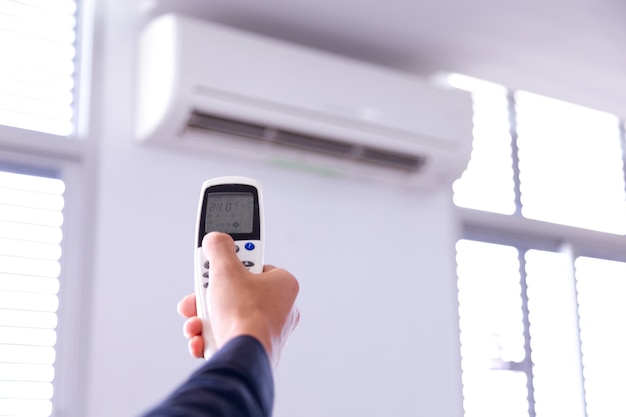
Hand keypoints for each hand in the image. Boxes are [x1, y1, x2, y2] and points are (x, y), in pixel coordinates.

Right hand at [178, 232, 299, 366]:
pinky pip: (228, 338)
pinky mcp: (254, 351)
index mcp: (284, 285)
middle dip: (209, 296)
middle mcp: (281, 309)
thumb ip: (219, 249)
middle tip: (198, 296)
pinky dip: (209, 338)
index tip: (216, 263)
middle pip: (236, 293)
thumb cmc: (244, 314)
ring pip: (228, 317)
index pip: (254, 265)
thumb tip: (216, 239)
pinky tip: (200, 341)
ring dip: (204, 319)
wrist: (242, 356)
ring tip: (195, 323)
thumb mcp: (226, 270)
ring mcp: (268, 332)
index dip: (231, 264)